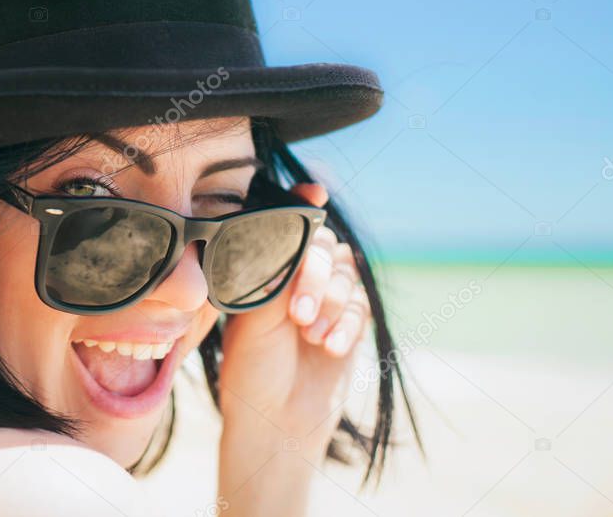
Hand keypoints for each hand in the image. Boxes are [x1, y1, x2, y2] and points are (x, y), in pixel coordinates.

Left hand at [216, 183, 371, 452]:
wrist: (275, 420)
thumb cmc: (252, 368)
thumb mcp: (254, 315)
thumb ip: (276, 271)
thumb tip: (294, 233)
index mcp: (265, 269)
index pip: (289, 227)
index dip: (303, 204)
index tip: (314, 191)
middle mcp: (295, 278)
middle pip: (322, 247)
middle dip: (315, 277)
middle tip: (299, 314)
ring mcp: (324, 299)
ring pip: (345, 275)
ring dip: (331, 305)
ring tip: (311, 337)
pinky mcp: (349, 323)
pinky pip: (361, 307)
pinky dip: (347, 325)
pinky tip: (329, 348)